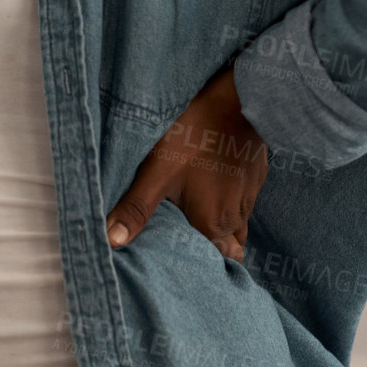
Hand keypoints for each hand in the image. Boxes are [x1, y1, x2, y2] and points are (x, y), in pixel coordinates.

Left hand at [105, 66, 267, 262]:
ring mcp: (250, 196)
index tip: (191, 265)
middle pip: (228, 246)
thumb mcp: (156, 172)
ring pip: (238, 224)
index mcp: (212, 224)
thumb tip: (111, 242)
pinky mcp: (256, 175)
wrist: (236, 100)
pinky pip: (245, 201)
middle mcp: (235, 217)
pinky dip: (232, 202)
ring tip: (202, 222)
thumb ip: (136, 209)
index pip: (216, 260)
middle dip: (215, 250)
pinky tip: (217, 191)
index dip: (204, 265)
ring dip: (224, 227)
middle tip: (193, 247)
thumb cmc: (194, 136)